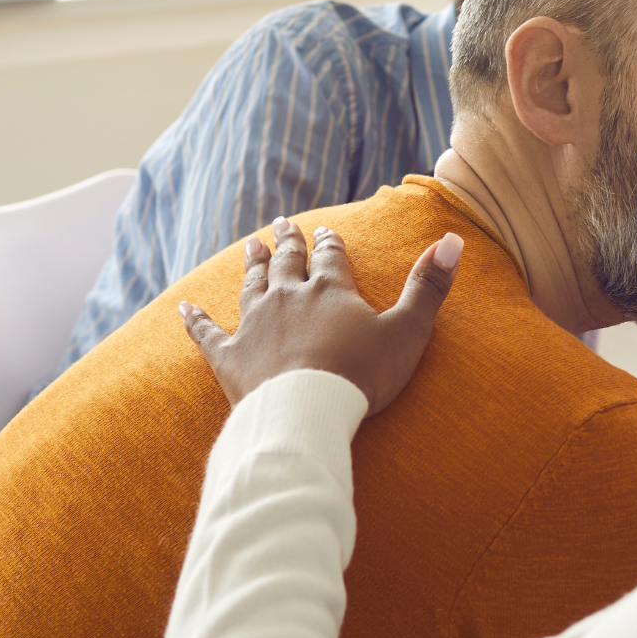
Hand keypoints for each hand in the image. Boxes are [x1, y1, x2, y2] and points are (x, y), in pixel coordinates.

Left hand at [179, 217, 463, 416]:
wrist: (306, 412)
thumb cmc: (362, 375)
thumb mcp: (407, 331)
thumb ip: (428, 287)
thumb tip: (453, 240)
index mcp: (331, 291)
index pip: (331, 257)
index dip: (329, 243)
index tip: (325, 230)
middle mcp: (288, 298)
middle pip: (286, 262)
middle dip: (287, 242)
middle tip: (282, 225)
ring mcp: (255, 325)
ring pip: (251, 285)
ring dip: (251, 264)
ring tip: (250, 246)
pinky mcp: (230, 357)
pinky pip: (207, 332)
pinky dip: (195, 319)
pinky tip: (183, 306)